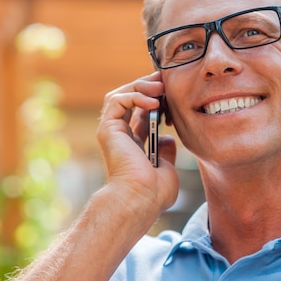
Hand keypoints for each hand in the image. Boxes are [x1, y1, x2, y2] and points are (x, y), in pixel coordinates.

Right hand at [96, 71, 178, 214]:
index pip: (140, 112)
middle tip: (166, 81)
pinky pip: (117, 100)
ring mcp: (112, 131)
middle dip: (148, 87)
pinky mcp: (107, 129)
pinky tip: (154, 103)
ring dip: (141, 87)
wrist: (140, 199)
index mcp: (132, 144)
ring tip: (160, 88)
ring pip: (120, 95)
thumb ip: (166, 152)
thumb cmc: (153, 193)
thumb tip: (168, 138)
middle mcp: (120, 135)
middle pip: (129, 99)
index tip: (173, 96)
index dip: (156, 100)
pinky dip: (135, 96)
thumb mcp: (167, 169)